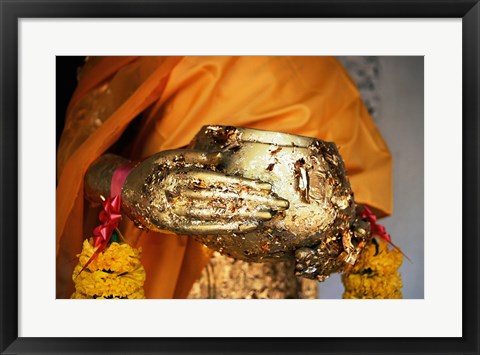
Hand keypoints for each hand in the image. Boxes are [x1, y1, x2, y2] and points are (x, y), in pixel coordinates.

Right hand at [121, 149, 288, 234]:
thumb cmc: (152, 170)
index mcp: (181, 175)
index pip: (221, 182)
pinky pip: (207, 228)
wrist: (124, 192)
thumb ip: (194, 156)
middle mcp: (182, 196)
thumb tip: (219, 158)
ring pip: (219, 215)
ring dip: (246, 216)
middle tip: (279, 205)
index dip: (245, 186)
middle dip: (254, 203)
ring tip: (269, 216)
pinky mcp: (178, 227)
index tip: (268, 188)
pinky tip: (246, 226)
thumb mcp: (168, 156)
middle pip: (225, 200)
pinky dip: (228, 227)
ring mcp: (179, 213)